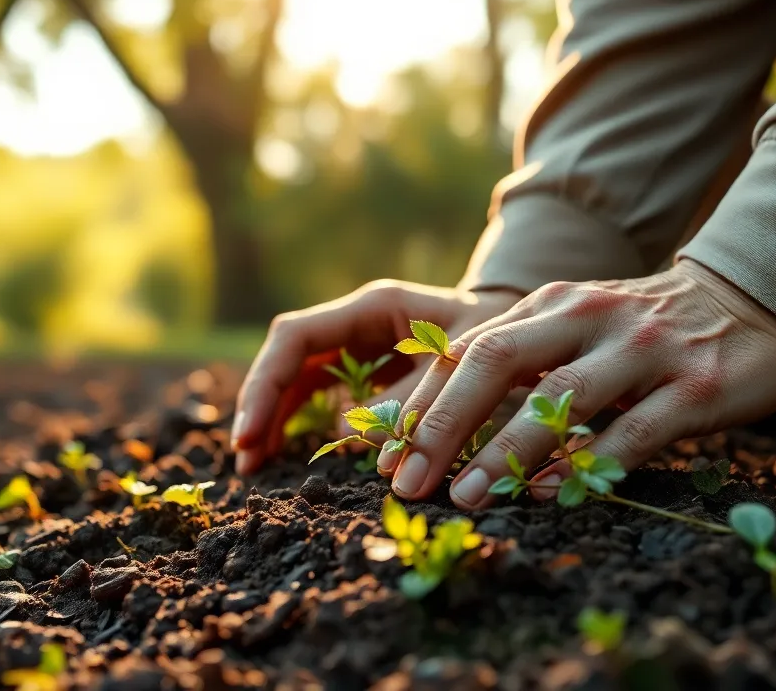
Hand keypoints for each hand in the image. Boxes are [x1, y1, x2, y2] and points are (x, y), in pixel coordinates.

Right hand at [231, 280, 522, 474]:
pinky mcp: (367, 373)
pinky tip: (285, 458)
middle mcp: (358, 322)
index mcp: (375, 306)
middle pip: (286, 359)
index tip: (252, 434)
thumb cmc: (506, 343)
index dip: (267, 384)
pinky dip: (300, 426)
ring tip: (255, 469)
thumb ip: (415, 399)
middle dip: (260, 406)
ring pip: (296, 379)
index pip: (296, 337)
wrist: (530, 335)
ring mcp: (359, 347)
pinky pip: (319, 396)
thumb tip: (352, 437)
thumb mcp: (468, 368)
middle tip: (245, 463)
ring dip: (273, 420)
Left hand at [387, 260, 775, 509]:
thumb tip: (435, 420)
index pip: (467, 348)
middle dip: (442, 424)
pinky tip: (547, 496)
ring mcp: (642, 349)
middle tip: (406, 481)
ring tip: (464, 497)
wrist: (753, 302)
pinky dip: (585, 465)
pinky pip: (631, 431)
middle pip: (497, 361)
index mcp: (549, 303)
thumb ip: (517, 358)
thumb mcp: (573, 324)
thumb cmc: (642, 328)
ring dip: (504, 451)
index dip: (420, 400)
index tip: (382, 453)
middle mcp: (586, 317)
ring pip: (559, 397)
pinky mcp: (694, 387)